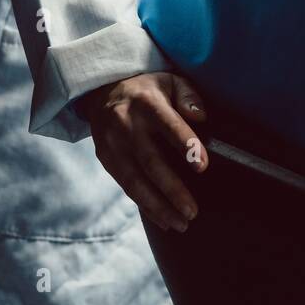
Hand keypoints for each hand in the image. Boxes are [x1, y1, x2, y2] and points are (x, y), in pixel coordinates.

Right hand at [83, 72, 207, 232]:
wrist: (102, 91)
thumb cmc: (148, 89)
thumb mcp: (170, 81)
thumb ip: (188, 96)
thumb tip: (201, 117)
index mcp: (147, 103)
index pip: (168, 125)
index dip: (185, 145)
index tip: (202, 167)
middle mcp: (126, 126)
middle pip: (150, 162)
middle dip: (172, 190)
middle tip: (192, 211)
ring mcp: (112, 145)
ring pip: (135, 181)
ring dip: (158, 206)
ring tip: (181, 223)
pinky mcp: (106, 159)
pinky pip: (126, 187)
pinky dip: (145, 206)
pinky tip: (163, 220)